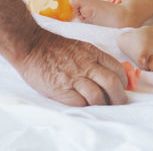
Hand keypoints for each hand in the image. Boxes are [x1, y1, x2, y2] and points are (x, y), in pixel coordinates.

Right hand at [14, 28, 128, 105]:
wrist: (30, 45)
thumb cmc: (52, 47)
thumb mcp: (79, 46)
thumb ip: (93, 59)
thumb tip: (106, 74)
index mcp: (92, 53)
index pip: (117, 69)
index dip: (122, 82)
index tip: (120, 88)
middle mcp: (86, 64)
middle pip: (113, 84)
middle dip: (119, 98)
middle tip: (116, 103)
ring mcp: (74, 77)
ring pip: (99, 96)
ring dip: (102, 105)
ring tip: (100, 107)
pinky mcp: (62, 89)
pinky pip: (81, 103)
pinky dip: (86, 107)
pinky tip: (83, 105)